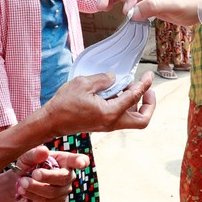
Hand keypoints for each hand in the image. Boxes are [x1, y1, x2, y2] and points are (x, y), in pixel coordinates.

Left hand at [13, 149, 89, 201]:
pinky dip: (34, 198)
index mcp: (65, 160)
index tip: (81, 163)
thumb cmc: (28, 165)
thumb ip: (34, 154)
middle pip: (64, 178)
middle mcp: (69, 175)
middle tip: (26, 177)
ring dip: (35, 189)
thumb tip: (43, 151)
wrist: (21, 180)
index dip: (81, 161)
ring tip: (21, 184)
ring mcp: (65, 190)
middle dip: (45, 178)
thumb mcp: (27, 156)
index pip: (78, 160)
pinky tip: (24, 192)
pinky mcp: (57, 201)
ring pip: (54, 193)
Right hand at [36, 71, 156, 135]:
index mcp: (110, 113)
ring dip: (137, 104)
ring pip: (133, 119)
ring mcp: (108, 125)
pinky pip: (122, 116)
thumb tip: (114, 78)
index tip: (149, 76)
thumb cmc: (64, 104)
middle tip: (147, 90)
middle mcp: (112, 122)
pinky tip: (117, 91)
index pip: (134, 97)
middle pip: (142, 120)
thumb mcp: (84, 83)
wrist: (51, 121)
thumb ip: (103, 79)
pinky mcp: (104, 124)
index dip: (144, 85)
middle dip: (149, 105)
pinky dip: (126, 105)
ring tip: (128, 86)